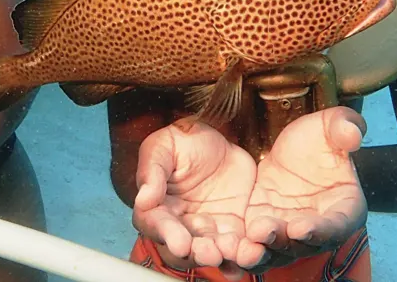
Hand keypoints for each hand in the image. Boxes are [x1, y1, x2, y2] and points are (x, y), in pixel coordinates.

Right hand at [132, 120, 256, 270]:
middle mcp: (180, 225)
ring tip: (233, 252)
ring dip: (222, 257)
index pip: (157, 226)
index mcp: (158, 207)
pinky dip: (243, 254)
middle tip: (211, 254)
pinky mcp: (233, 228)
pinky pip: (237, 246)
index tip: (181, 244)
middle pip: (184, 249)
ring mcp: (207, 230)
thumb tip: (143, 198)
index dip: (168, 236)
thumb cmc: (184, 141)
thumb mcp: (164, 146)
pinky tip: (253, 253)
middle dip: (197, 254)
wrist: (219, 139)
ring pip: (210, 252)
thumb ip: (152, 170)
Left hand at [238, 107, 368, 270]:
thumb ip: (345, 126)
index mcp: (345, 208)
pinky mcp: (263, 229)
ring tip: (246, 243)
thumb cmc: (320, 139)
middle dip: (284, 243)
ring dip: (262, 252)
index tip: (301, 227)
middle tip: (264, 232)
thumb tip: (353, 135)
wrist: (292, 148)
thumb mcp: (332, 125)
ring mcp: (289, 232)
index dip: (321, 231)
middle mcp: (319, 229)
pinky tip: (229, 244)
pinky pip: (254, 245)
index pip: (337, 227)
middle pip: (303, 246)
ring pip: (277, 252)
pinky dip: (243, 249)